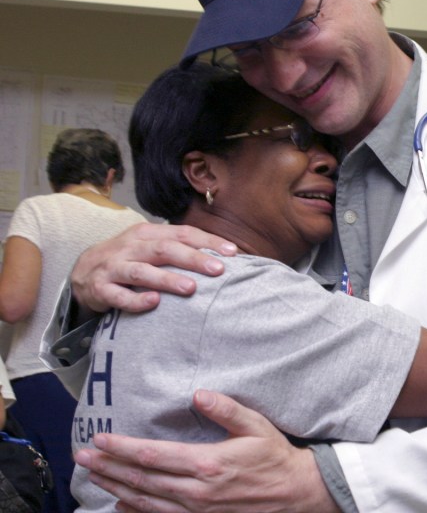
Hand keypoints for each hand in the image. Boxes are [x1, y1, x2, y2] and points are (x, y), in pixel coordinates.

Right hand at [71, 223, 236, 313]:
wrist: (82, 271)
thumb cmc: (129, 259)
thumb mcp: (151, 246)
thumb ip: (180, 248)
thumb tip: (222, 256)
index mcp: (148, 234)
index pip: (182, 233)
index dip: (208, 241)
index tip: (233, 253)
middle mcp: (131, 247)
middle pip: (165, 250)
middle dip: (193, 259)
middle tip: (218, 269)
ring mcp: (113, 267)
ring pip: (142, 271)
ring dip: (167, 279)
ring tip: (191, 288)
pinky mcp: (100, 288)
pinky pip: (118, 295)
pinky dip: (136, 300)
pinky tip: (154, 303)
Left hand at [75, 390, 336, 512]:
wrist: (295, 493)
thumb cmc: (275, 456)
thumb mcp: (256, 426)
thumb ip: (226, 409)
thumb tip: (199, 394)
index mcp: (207, 464)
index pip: (152, 455)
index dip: (122, 448)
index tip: (100, 440)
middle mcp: (196, 491)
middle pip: (141, 479)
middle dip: (109, 468)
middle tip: (82, 457)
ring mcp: (197, 510)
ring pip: (145, 501)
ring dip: (116, 488)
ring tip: (94, 476)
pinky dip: (136, 511)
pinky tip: (120, 505)